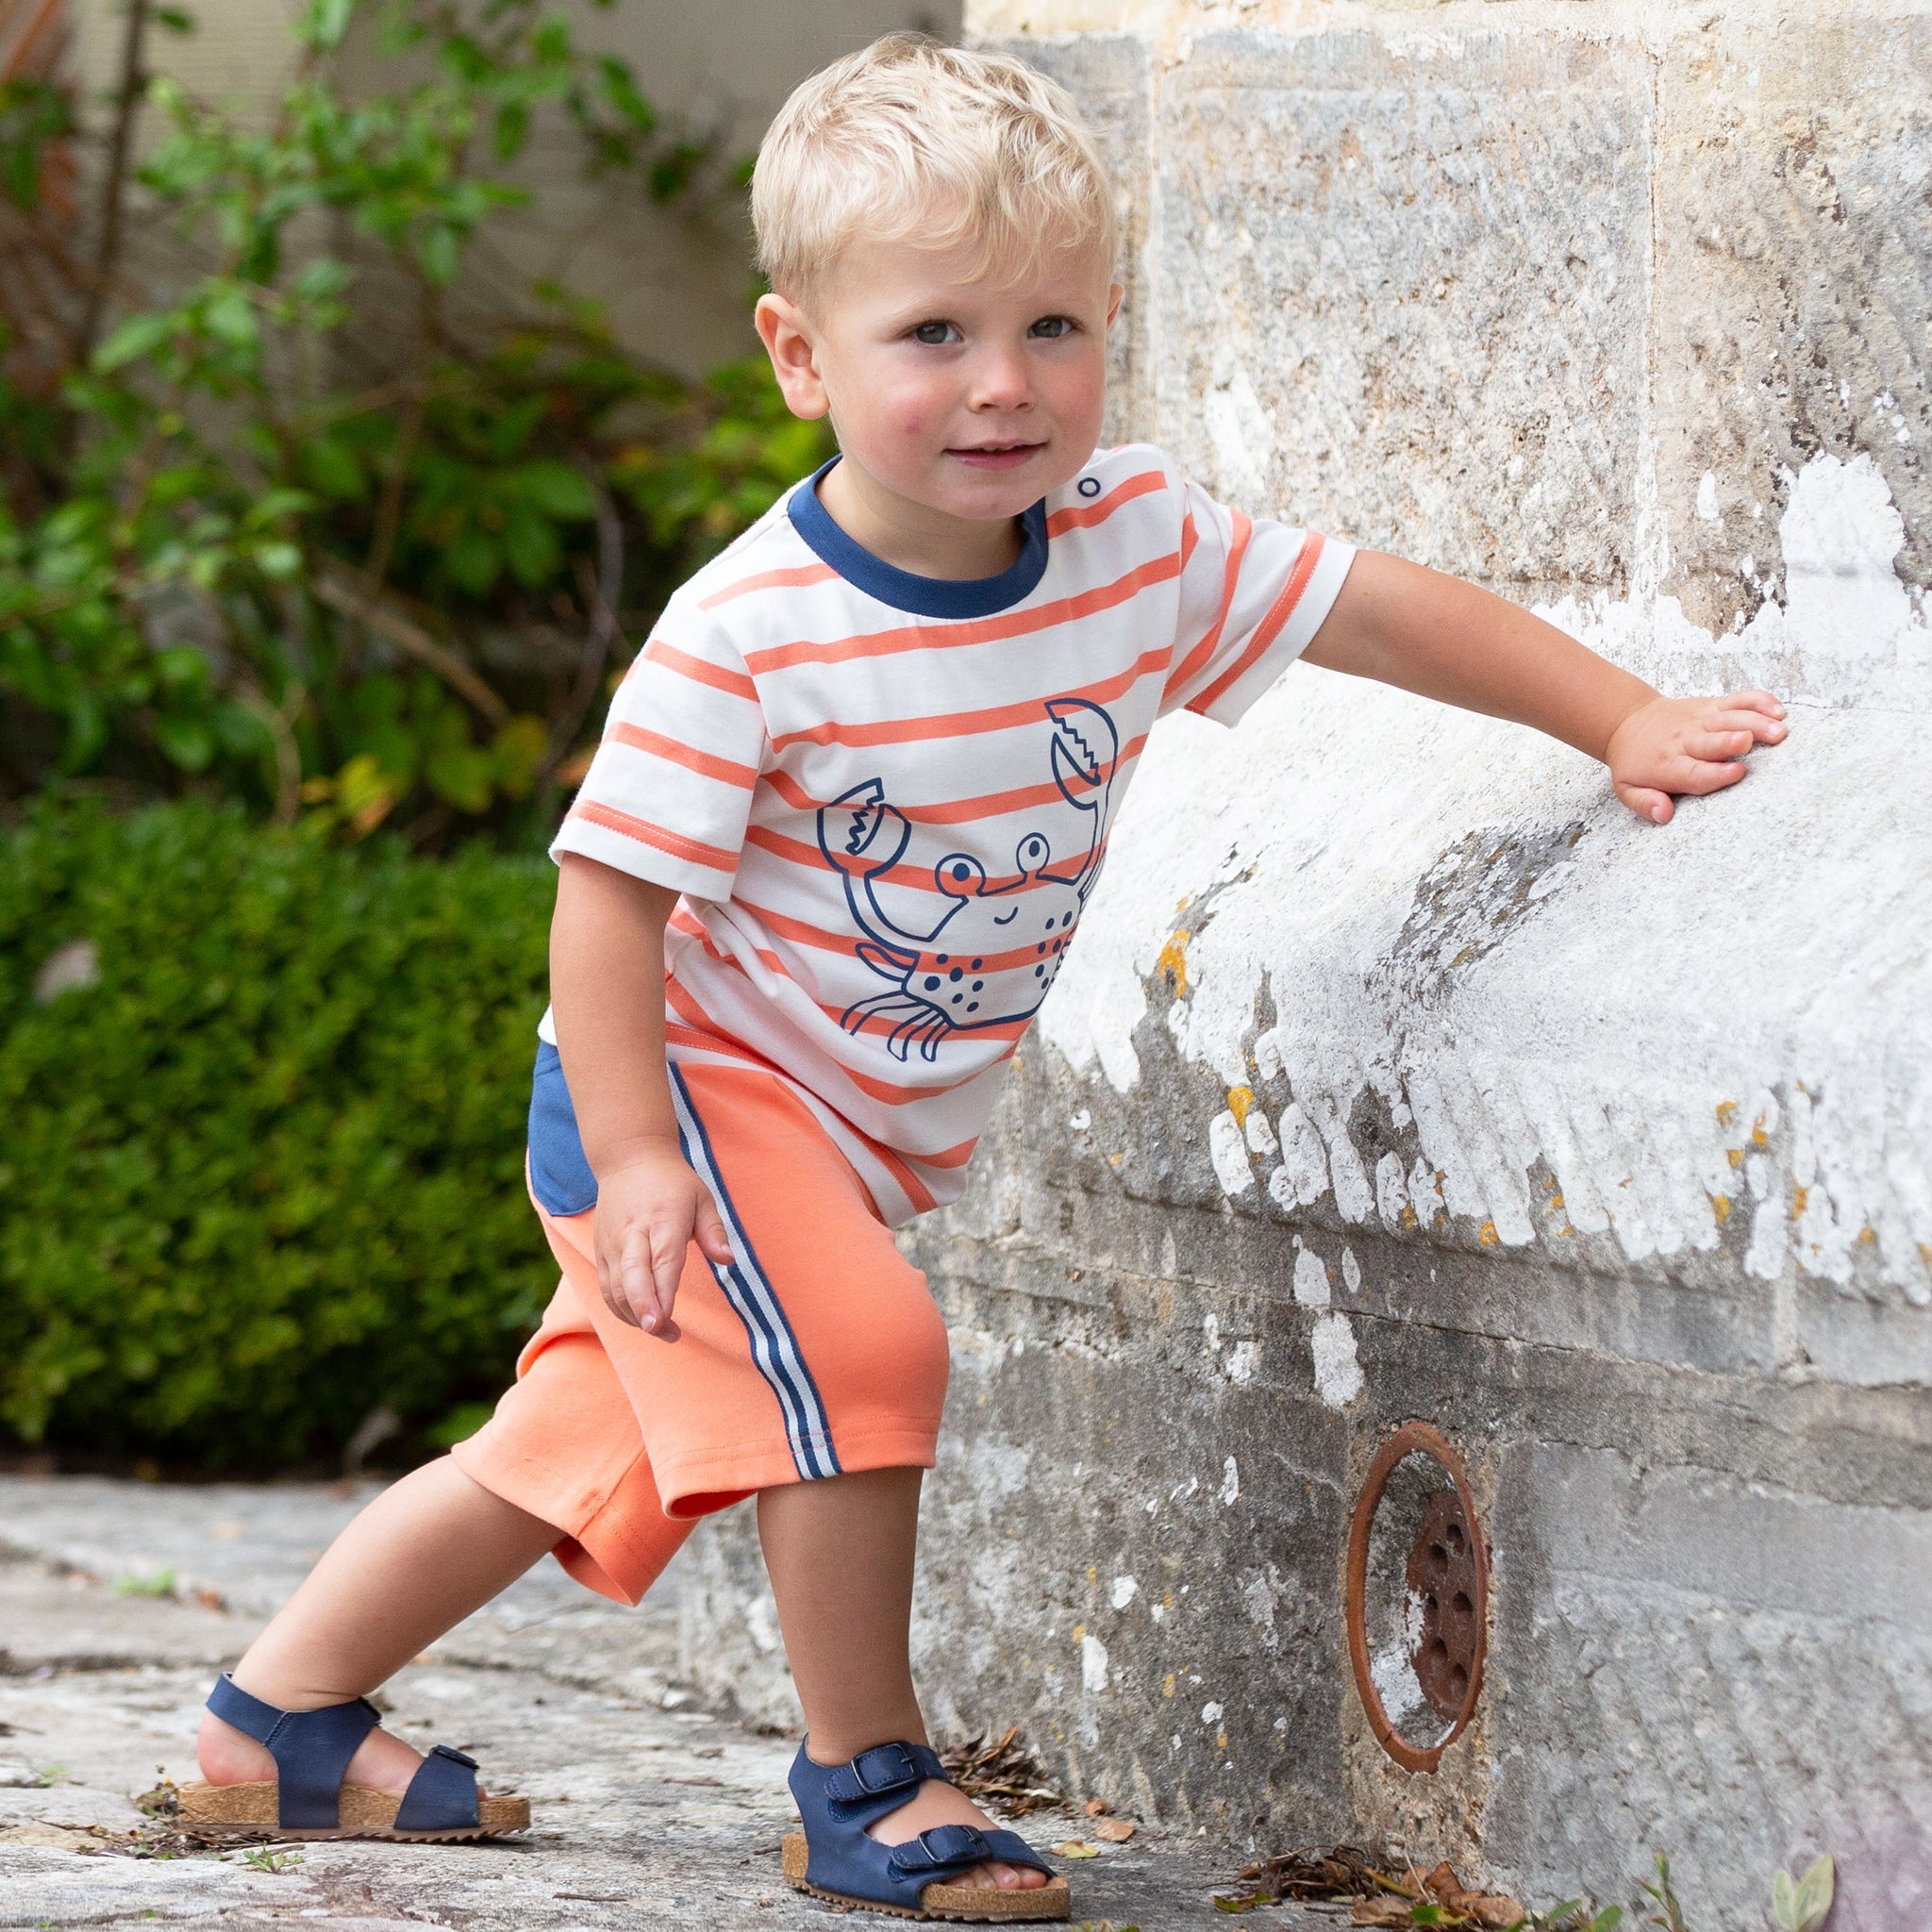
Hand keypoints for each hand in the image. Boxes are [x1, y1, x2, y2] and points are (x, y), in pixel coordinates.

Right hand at [590, 1142, 732, 1338]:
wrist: (629, 1158)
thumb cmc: (672, 1182)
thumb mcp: (702, 1196)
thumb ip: (714, 1230)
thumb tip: (729, 1260)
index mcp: (662, 1219)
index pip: (662, 1260)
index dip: (661, 1292)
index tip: (665, 1319)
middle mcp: (632, 1233)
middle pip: (632, 1278)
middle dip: (642, 1309)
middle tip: (660, 1330)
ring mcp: (612, 1244)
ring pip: (615, 1288)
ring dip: (634, 1315)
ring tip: (663, 1331)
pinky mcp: (601, 1251)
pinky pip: (606, 1287)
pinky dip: (621, 1309)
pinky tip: (641, 1319)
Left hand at [1605, 689, 1786, 823]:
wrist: (1627, 722)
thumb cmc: (1635, 762)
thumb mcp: (1626, 788)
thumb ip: (1644, 803)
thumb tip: (1663, 814)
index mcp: (1667, 764)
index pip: (1694, 771)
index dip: (1715, 773)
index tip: (1736, 772)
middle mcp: (1685, 740)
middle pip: (1712, 741)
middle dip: (1731, 741)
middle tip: (1749, 741)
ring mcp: (1700, 719)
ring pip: (1731, 718)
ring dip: (1756, 722)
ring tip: (1780, 730)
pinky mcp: (1711, 705)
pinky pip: (1738, 700)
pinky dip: (1758, 701)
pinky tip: (1778, 710)